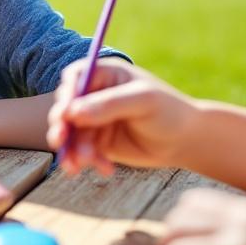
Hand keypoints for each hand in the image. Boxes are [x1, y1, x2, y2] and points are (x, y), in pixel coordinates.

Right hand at [46, 57, 196, 173]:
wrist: (185, 141)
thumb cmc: (168, 111)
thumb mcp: (143, 101)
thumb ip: (109, 104)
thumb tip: (73, 112)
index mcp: (105, 75)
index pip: (75, 78)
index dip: (66, 94)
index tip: (65, 114)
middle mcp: (94, 96)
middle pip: (66, 107)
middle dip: (61, 126)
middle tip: (60, 141)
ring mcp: (94, 120)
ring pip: (71, 134)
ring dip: (74, 149)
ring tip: (84, 164)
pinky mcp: (97, 142)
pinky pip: (82, 152)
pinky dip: (88, 161)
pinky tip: (106, 169)